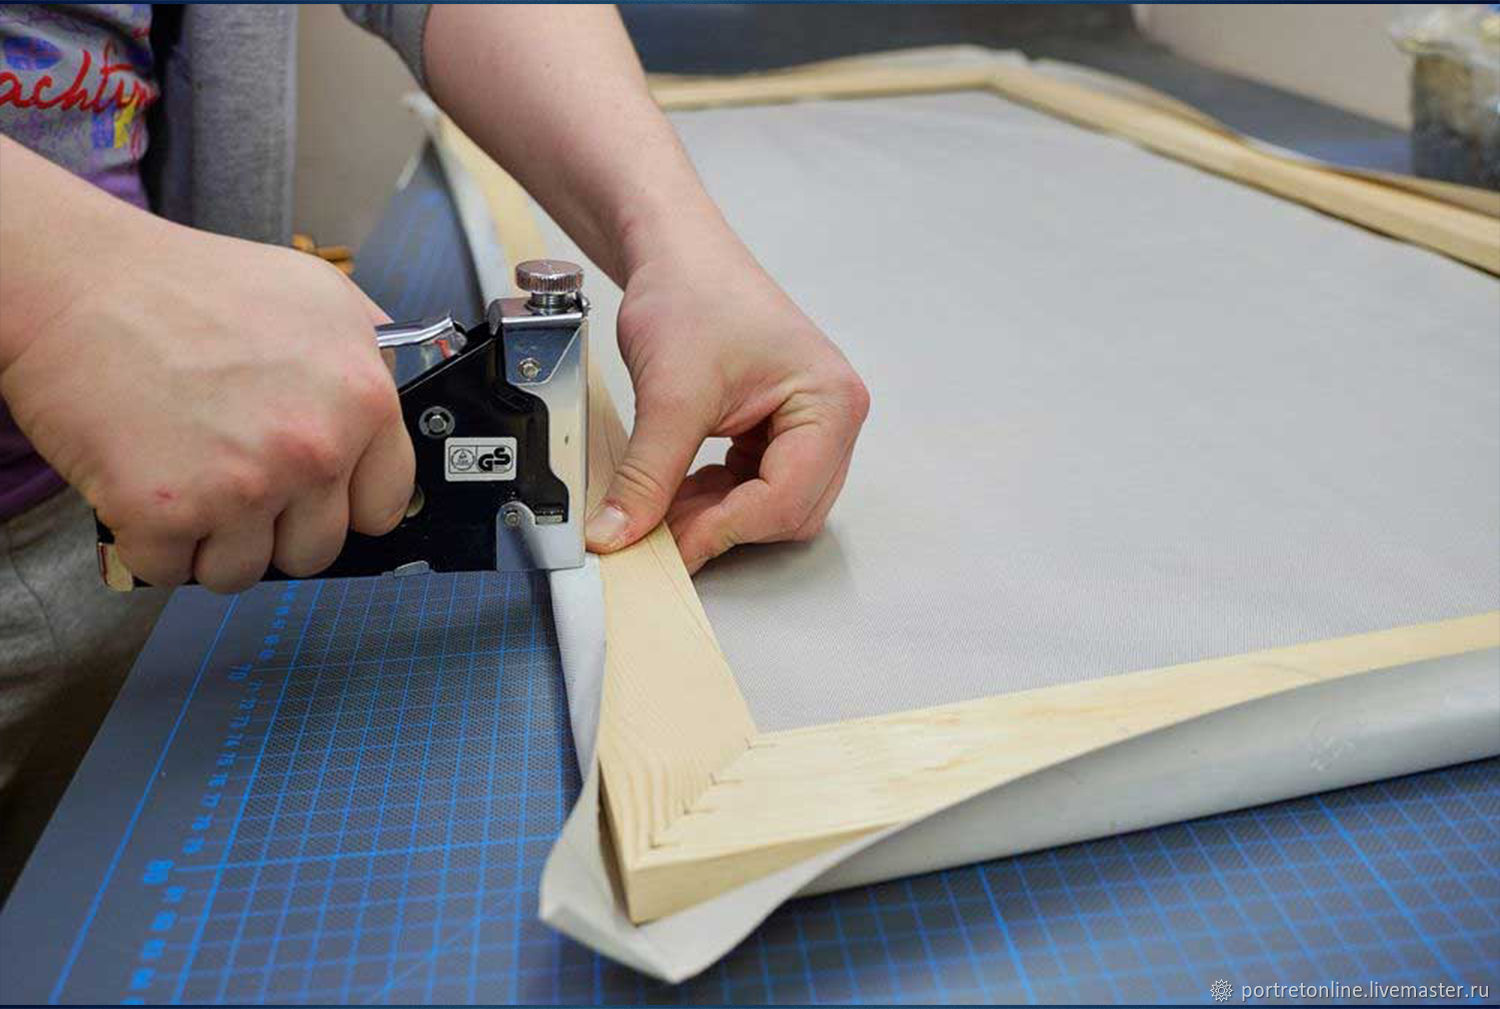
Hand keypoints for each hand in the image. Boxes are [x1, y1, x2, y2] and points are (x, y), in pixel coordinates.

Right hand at [1, 216, 413, 591]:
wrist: (76, 280)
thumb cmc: (187, 283)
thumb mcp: (317, 295)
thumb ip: (367, 354)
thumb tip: (395, 390)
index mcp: (361, 400)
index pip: (385, 505)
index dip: (346, 505)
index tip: (317, 497)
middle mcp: (313, 449)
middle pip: (315, 550)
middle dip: (275, 527)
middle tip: (234, 478)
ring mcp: (243, 487)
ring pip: (243, 571)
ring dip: (211, 541)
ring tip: (186, 476)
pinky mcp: (166, 513)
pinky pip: (170, 571)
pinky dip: (150, 544)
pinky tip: (143, 484)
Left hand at [585, 235, 869, 572]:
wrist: (679, 254)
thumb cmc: (695, 293)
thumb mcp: (669, 393)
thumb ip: (647, 474)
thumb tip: (618, 534)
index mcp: (831, 402)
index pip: (788, 497)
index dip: (726, 529)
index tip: (672, 549)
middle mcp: (832, 418)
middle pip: (789, 512)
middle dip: (724, 526)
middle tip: (660, 535)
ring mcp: (808, 426)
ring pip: (770, 508)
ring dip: (717, 516)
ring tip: (662, 510)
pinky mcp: (777, 432)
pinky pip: (753, 489)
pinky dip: (715, 499)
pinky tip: (676, 492)